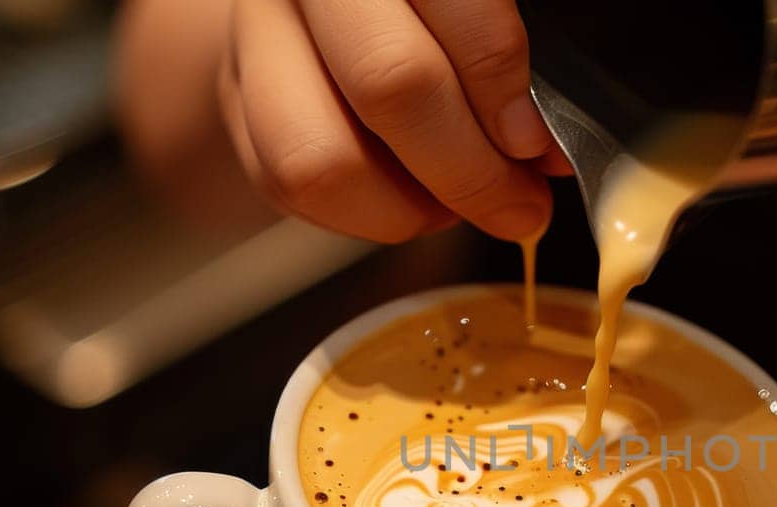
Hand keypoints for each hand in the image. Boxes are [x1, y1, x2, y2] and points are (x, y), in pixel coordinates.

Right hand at [217, 0, 568, 243]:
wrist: (316, 6)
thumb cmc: (423, 14)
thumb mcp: (470, 17)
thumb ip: (505, 68)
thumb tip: (544, 155)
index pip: (457, 6)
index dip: (501, 85)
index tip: (535, 145)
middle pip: (390, 83)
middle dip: (470, 169)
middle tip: (517, 206)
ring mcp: (256, 39)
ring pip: (323, 160)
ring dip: (408, 209)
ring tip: (455, 205)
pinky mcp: (232, 103)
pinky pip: (294, 190)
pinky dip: (365, 215)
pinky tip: (409, 198)